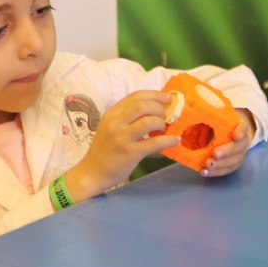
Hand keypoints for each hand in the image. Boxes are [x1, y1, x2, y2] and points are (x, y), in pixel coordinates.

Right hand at [63, 90, 179, 200]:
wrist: (92, 172)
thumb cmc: (105, 150)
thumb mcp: (110, 128)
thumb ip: (127, 118)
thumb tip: (154, 111)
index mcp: (111, 114)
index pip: (135, 96)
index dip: (154, 94)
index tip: (167, 98)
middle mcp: (115, 123)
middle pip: (142, 105)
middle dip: (159, 108)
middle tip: (165, 116)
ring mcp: (122, 138)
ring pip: (148, 121)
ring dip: (161, 123)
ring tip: (163, 129)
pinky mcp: (130, 153)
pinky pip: (154, 143)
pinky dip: (168, 140)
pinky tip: (175, 141)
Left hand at [201, 109, 254, 177]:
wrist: (233, 133)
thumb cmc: (223, 122)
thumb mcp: (219, 116)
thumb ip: (210, 113)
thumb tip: (192, 108)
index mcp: (240, 126)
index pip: (243, 127)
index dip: (240, 131)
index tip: (236, 135)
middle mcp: (242, 141)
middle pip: (238, 148)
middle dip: (227, 152)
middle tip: (215, 154)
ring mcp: (239, 154)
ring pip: (233, 161)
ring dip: (220, 165)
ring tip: (208, 165)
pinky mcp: (232, 163)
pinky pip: (226, 170)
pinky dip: (215, 172)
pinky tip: (204, 172)